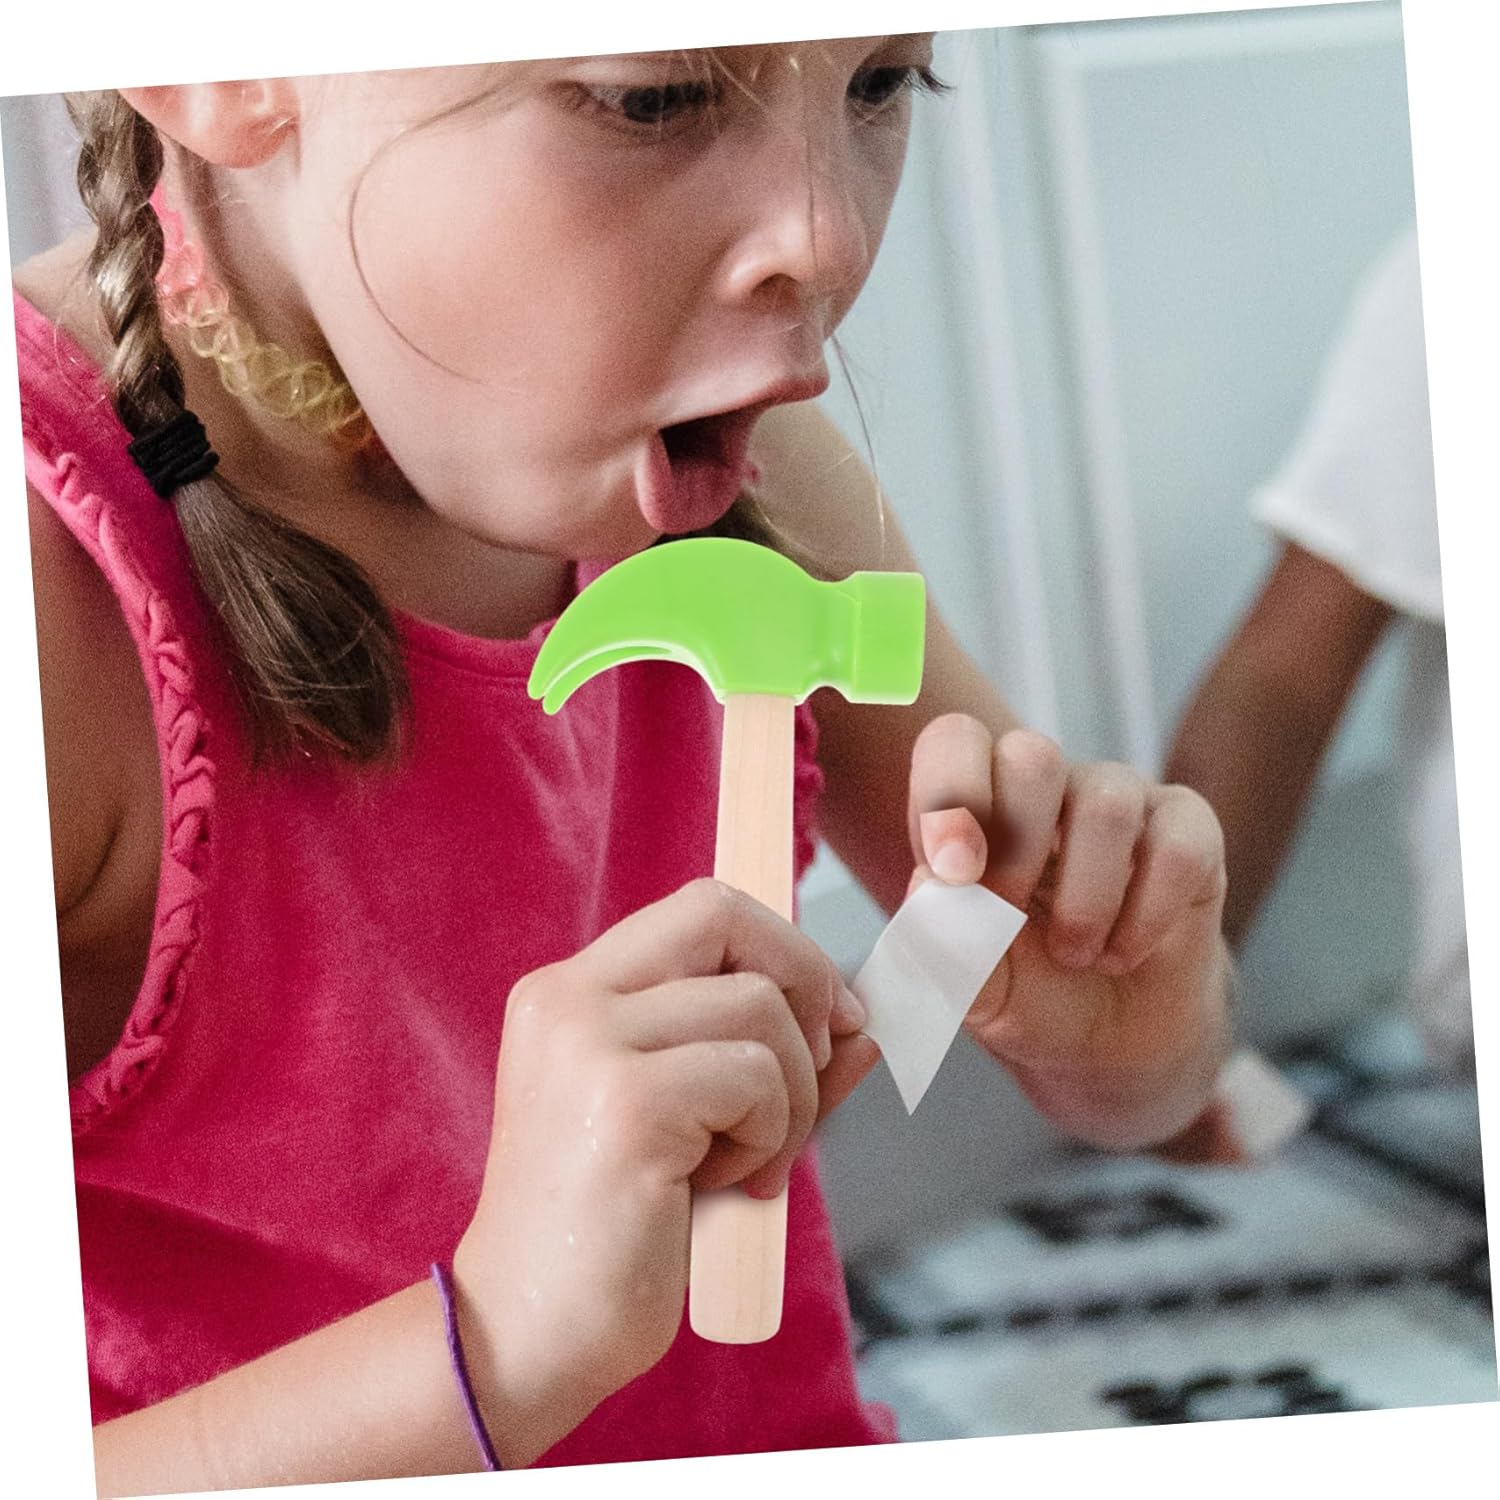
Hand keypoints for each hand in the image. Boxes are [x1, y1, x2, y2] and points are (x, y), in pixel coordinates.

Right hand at [451, 879, 874, 1459]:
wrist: (525, 1336)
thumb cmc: (612, 1233)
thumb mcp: (696, 1124)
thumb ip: (771, 1065)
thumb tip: (862, 1026)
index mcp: (569, 993)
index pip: (702, 908)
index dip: (781, 946)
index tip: (826, 1019)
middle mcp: (569, 999)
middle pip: (726, 917)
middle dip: (805, 981)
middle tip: (815, 1069)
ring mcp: (590, 1045)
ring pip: (758, 1006)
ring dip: (789, 1093)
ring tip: (747, 1164)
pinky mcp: (627, 1105)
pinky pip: (755, 1078)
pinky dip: (771, 1135)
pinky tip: (727, 1188)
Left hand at [907, 715, 1231, 1150]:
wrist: (1109, 1039)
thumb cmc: (1027, 991)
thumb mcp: (972, 986)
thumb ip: (942, 940)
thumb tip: (929, 881)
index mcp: (978, 802)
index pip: (955, 741)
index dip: (949, 793)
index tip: (953, 872)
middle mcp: (1049, 785)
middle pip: (1032, 755)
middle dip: (1017, 850)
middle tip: (1012, 919)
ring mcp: (1121, 799)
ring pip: (1106, 806)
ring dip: (1085, 902)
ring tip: (1076, 956)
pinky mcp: (1189, 830)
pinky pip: (1176, 849)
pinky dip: (1145, 917)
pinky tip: (1124, 953)